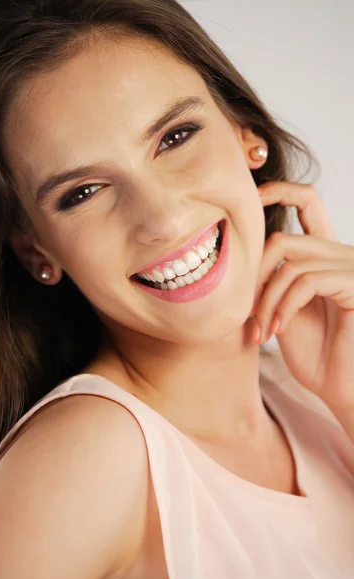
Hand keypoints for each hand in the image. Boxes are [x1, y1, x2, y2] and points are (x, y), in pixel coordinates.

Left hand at [250, 181, 353, 409]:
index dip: (280, 191)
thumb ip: (270, 279)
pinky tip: (279, 330)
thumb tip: (237, 258)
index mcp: (323, 254)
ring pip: (288, 263)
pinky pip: (304, 281)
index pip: (307, 203)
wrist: (342, 388)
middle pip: (282, 239)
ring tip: (261, 331)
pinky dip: (283, 307)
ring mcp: (350, 267)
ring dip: (266, 301)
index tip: (250, 197)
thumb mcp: (282, 309)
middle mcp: (340, 254)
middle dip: (254, 277)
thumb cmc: (314, 354)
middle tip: (247, 312)